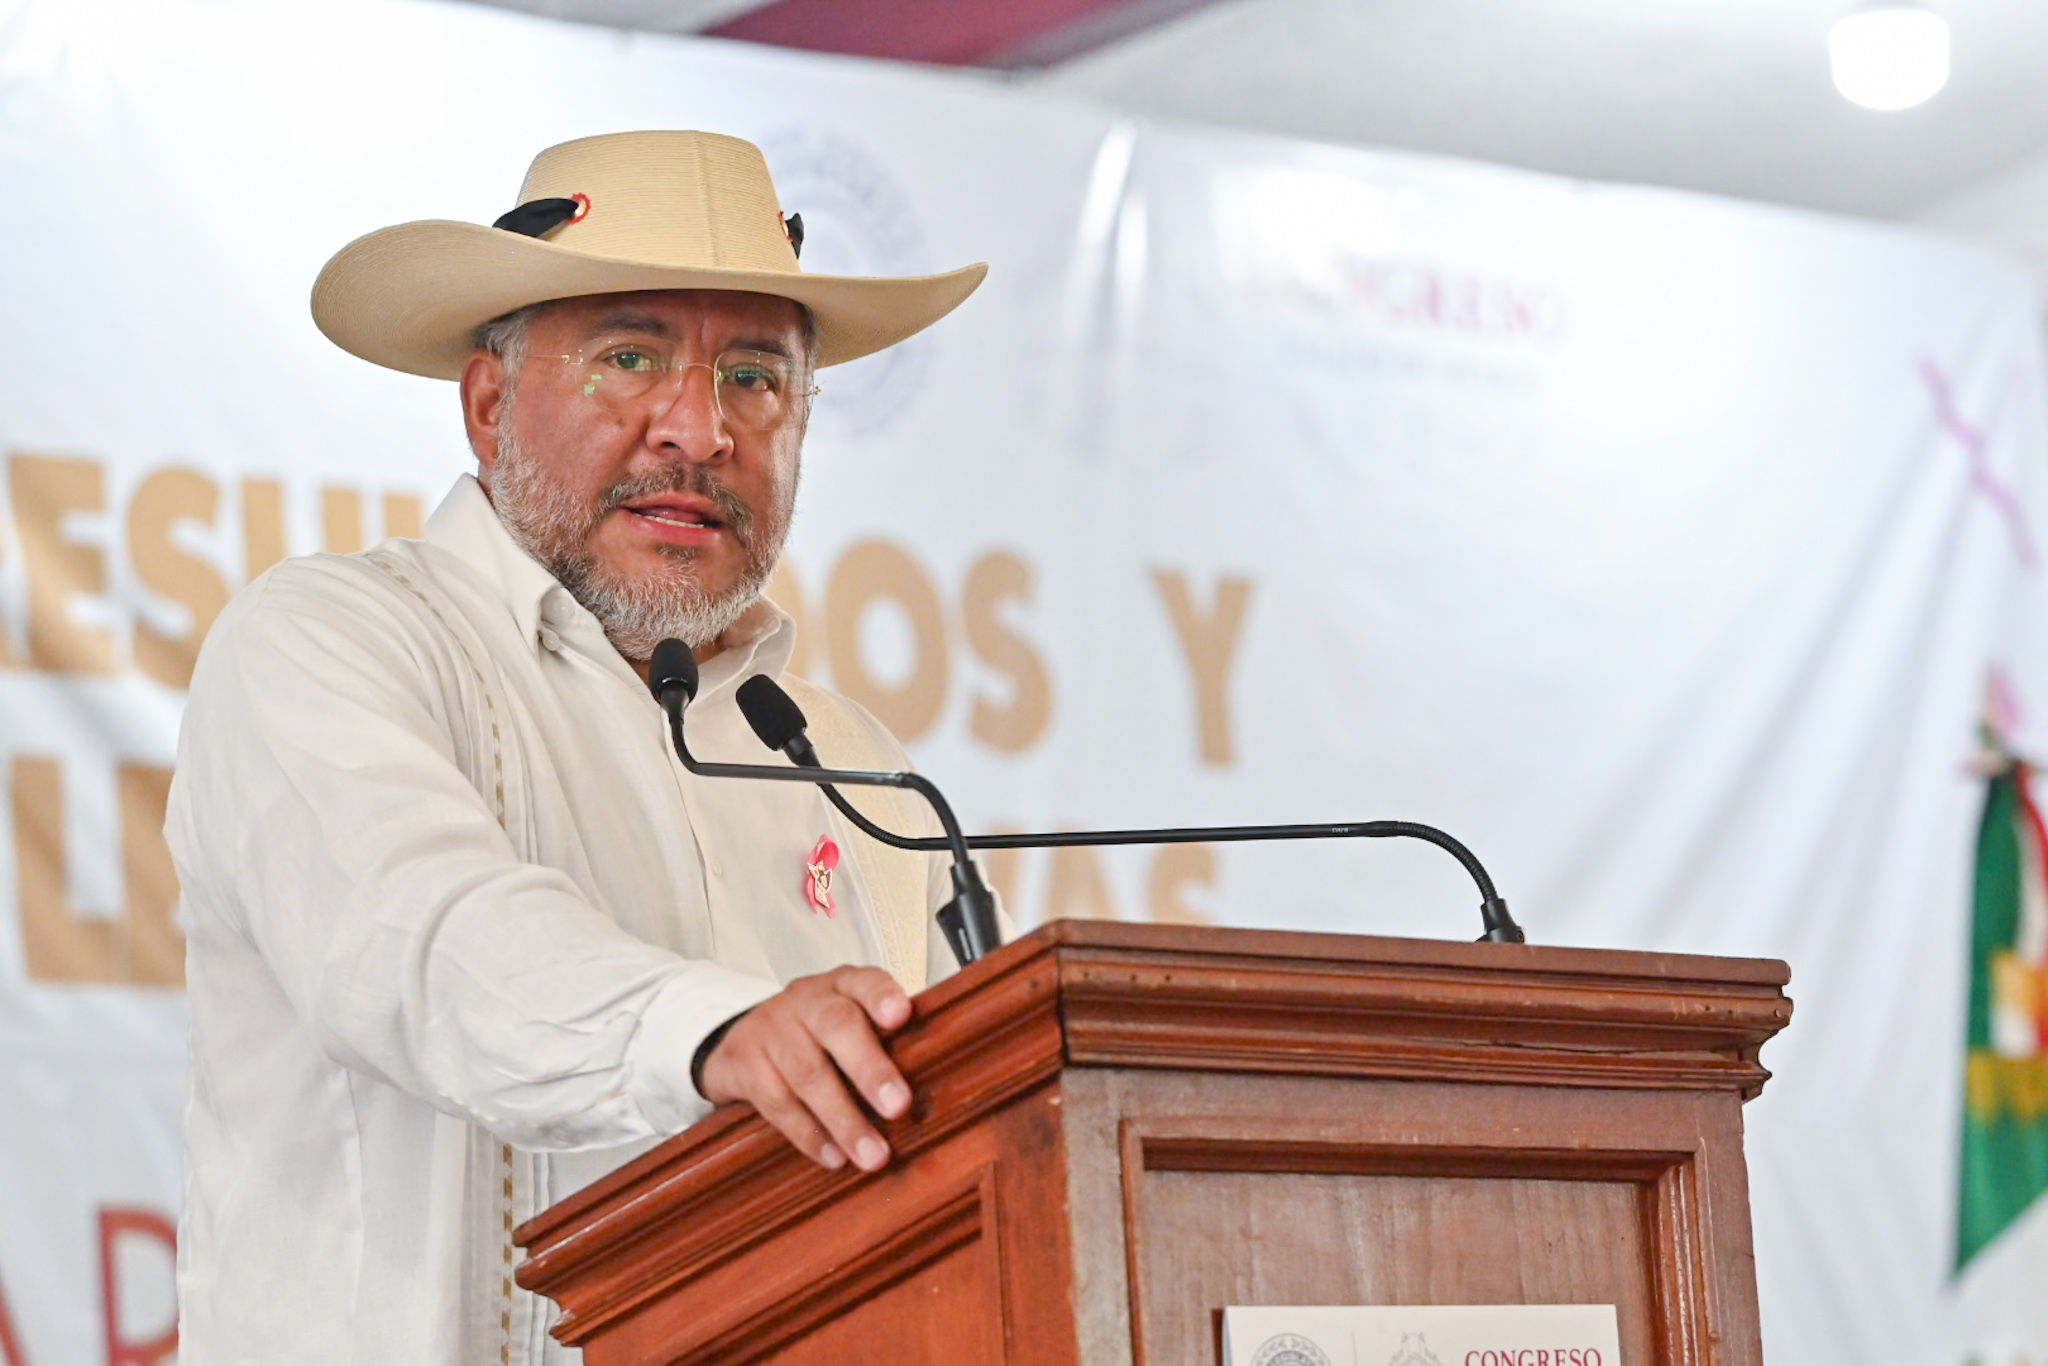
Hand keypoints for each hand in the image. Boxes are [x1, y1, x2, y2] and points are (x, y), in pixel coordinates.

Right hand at [696, 965, 913, 1171]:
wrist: (741, 1038)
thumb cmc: (816, 1035)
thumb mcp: (848, 1020)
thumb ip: (884, 1040)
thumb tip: (937, 1086)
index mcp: (840, 985)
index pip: (863, 980)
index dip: (881, 995)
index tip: (902, 1014)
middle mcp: (805, 1000)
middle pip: (836, 1026)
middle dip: (870, 1068)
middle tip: (899, 1107)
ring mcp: (770, 1029)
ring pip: (808, 1074)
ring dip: (844, 1119)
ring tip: (873, 1156)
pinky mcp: (743, 1063)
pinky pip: (777, 1103)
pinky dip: (808, 1134)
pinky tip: (834, 1157)